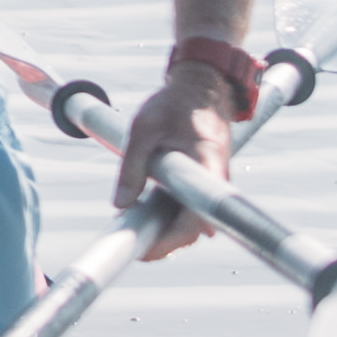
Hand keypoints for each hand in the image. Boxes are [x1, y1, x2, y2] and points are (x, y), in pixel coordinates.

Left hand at [111, 67, 236, 257]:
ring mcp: (212, 183)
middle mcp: (216, 179)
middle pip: (196, 228)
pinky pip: (191, 208)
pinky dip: (171, 216)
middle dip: (167, 243)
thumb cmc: (175, 104)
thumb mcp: (144, 128)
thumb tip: (121, 205)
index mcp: (206, 164)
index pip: (197, 216)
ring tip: (137, 232)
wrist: (202, 87)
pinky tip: (148, 214)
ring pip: (193, 221)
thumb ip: (132, 167)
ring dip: (168, 231)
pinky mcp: (205, 182)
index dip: (174, 239)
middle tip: (136, 248)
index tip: (149, 248)